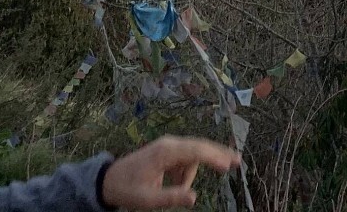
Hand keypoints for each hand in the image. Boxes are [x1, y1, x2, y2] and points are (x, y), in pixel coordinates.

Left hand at [99, 137, 242, 209]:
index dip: (214, 157)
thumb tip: (194, 197)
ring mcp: (168, 146)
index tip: (228, 166)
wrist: (109, 180)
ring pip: (193, 155)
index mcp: (164, 152)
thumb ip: (172, 198)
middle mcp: (169, 144)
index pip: (195, 151)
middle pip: (200, 146)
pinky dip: (186, 173)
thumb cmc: (127, 190)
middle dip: (218, 154)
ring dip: (192, 173)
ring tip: (174, 191)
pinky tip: (175, 185)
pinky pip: (185, 160)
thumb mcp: (148, 200)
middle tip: (237, 161)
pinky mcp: (167, 151)